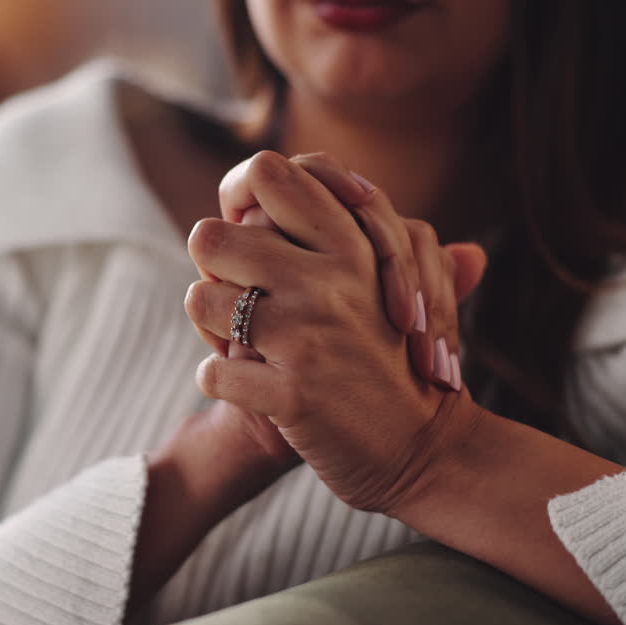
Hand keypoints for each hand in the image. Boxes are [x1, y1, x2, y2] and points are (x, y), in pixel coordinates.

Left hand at [184, 151, 484, 513]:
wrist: (425, 451)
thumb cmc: (391, 361)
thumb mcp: (382, 284)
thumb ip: (341, 234)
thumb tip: (288, 190)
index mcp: (350, 245)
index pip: (265, 174)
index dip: (242, 205)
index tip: (254, 242)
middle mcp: (327, 279)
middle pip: (209, 235)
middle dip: (213, 271)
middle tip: (236, 300)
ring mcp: (308, 335)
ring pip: (200, 300)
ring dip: (212, 329)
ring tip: (243, 347)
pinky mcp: (292, 393)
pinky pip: (210, 372)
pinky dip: (221, 383)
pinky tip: (251, 390)